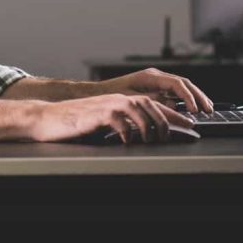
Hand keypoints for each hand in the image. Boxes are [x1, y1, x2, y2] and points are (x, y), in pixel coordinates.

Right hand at [31, 93, 197, 144]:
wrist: (51, 119)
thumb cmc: (76, 124)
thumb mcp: (106, 124)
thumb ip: (124, 126)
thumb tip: (146, 139)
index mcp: (123, 102)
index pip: (156, 107)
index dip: (175, 117)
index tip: (191, 127)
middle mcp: (120, 99)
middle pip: (154, 107)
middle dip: (170, 123)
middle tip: (175, 138)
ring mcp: (111, 104)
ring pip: (142, 111)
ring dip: (152, 127)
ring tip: (153, 141)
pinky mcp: (100, 113)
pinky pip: (122, 122)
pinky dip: (129, 133)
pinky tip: (128, 143)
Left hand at [103, 67, 212, 114]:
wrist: (99, 93)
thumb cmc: (113, 96)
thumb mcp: (134, 100)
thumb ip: (154, 102)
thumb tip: (173, 105)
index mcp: (151, 76)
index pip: (176, 84)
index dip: (188, 96)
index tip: (194, 109)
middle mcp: (156, 76)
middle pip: (184, 83)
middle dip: (198, 96)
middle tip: (209, 109)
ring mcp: (157, 80)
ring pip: (182, 86)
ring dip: (195, 96)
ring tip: (206, 108)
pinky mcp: (156, 87)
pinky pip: (175, 91)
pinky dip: (186, 98)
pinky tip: (193, 107)